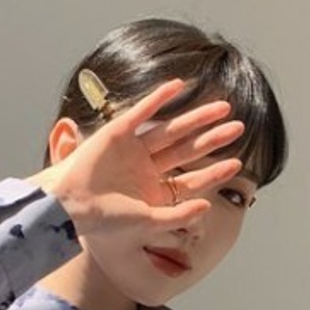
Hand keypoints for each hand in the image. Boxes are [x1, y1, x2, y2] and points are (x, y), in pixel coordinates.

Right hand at [30, 79, 244, 237]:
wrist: (71, 207)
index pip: (190, 179)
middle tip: (238, 128)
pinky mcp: (117, 132)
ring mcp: (132, 150)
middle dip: (212, 139)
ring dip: (196, 118)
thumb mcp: (148, 223)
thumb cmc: (105, 222)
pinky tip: (178, 86)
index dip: (214, 172)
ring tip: (223, 107)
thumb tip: (207, 208)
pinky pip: (142, 112)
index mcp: (153, 191)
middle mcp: (146, 168)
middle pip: (187, 150)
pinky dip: (159, 98)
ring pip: (171, 130)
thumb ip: (178, 216)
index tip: (237, 163)